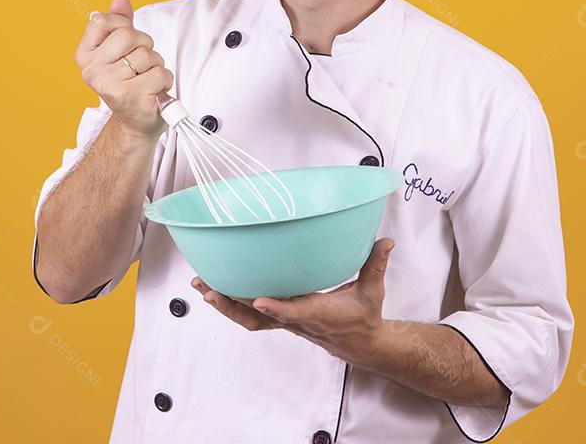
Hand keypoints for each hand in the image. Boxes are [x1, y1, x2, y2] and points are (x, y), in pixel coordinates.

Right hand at [77, 0, 173, 140]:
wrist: (136, 121)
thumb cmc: (129, 83)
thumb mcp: (121, 50)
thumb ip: (119, 23)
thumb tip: (120, 0)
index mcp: (84, 56)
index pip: (102, 21)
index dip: (122, 24)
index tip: (126, 42)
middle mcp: (92, 71)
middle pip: (128, 35)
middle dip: (144, 46)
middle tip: (140, 64)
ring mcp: (109, 85)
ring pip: (147, 55)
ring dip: (155, 65)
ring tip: (146, 79)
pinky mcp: (130, 97)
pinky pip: (160, 73)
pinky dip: (164, 81)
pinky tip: (153, 91)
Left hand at [191, 238, 395, 365]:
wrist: (359, 343)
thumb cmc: (363, 316)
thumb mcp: (373, 291)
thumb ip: (375, 264)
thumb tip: (384, 241)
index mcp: (318, 313)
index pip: (295, 313)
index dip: (278, 308)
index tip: (261, 301)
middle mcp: (295, 320)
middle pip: (257, 317)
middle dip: (231, 303)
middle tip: (210, 287)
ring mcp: (284, 320)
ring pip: (248, 317)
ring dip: (224, 303)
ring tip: (201, 285)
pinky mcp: (280, 318)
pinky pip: (250, 314)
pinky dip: (231, 303)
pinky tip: (215, 290)